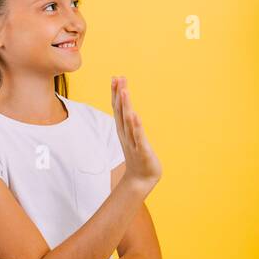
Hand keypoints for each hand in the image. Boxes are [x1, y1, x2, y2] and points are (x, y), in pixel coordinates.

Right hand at [110, 76, 161, 193]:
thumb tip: (128, 109)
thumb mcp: (133, 137)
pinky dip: (136, 126)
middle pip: (121, 111)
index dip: (116, 93)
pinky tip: (135, 115)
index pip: (118, 108)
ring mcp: (133, 142)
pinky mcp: (142, 150)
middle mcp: (126, 134)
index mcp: (124, 130)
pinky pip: (138, 137)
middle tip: (118, 78)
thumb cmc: (138, 157)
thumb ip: (129, 123)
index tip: (116, 77)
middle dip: (119, 94)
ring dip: (126, 106)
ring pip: (128, 121)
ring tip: (124, 91)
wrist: (140, 180)